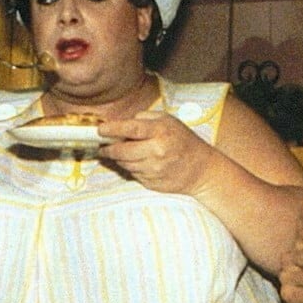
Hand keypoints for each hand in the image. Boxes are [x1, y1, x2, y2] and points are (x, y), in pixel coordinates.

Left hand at [96, 111, 213, 194]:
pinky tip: (140, 163)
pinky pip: (133, 174)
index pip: (131, 129)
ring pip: (125, 164)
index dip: (112, 129)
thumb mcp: (169, 121)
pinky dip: (132, 168)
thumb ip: (145, 118)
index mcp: (161, 132)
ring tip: (122, 153)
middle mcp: (157, 151)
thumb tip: (122, 123)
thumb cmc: (184, 141)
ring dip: (120, 159)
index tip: (100, 130)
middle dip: (109, 149)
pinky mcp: (153, 183)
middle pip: (122, 151)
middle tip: (103, 146)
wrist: (202, 169)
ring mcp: (154, 169)